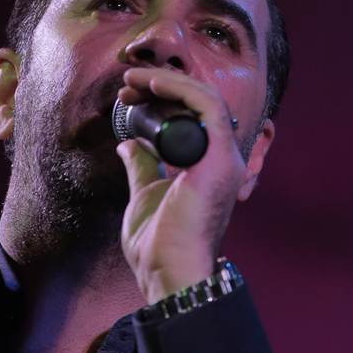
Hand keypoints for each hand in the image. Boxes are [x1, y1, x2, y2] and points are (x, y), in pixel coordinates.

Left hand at [115, 67, 249, 303]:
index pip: (192, 116)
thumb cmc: (159, 246)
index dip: (161, 98)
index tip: (128, 96)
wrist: (168, 271)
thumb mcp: (144, 195)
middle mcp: (223, 159)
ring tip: (133, 80)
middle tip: (127, 85)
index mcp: (208, 167)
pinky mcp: (220, 159)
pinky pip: (207, 107)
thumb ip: (142, 167)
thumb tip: (129, 145)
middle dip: (160, 87)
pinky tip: (153, 84)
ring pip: (204, 99)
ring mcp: (225, 159)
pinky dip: (181, 90)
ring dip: (166, 83)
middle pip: (197, 104)